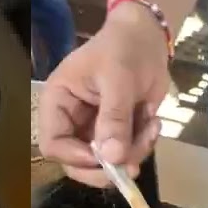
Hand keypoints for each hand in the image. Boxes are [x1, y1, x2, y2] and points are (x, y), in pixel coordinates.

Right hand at [36, 5, 170, 186]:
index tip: (104, 159)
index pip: (53, 145)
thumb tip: (113, 156)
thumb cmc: (123, 49)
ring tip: (152, 124)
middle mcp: (72, 122)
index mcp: (58, 103)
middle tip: (133, 167)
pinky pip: (127, 155)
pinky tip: (153, 121)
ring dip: (133, 153)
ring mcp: (95, 131)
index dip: (74, 158)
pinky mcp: (117, 135)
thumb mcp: (118, 79)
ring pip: (107, 164)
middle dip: (107, 168)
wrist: (148, 39)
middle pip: (77, 165)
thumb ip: (114, 117)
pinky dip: (144, 145)